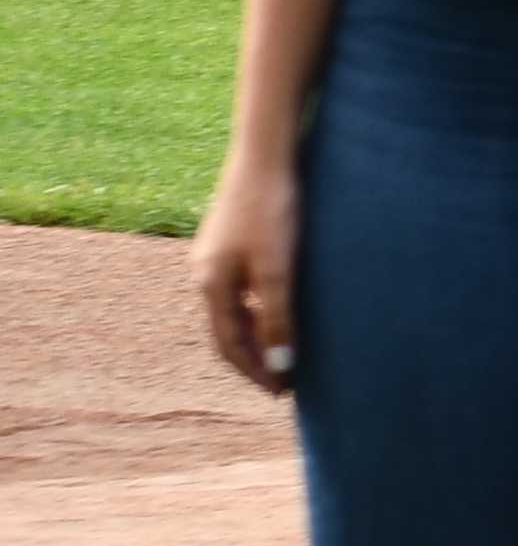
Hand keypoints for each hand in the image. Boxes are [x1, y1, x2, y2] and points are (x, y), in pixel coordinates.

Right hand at [196, 156, 299, 392]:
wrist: (265, 154)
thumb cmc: (272, 210)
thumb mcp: (278, 269)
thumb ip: (278, 317)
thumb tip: (281, 364)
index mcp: (210, 284)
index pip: (228, 344)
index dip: (255, 370)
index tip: (282, 391)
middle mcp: (205, 272)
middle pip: (227, 329)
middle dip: (253, 358)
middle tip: (283, 380)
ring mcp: (216, 254)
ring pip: (234, 308)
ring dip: (257, 333)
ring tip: (285, 351)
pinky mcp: (233, 238)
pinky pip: (242, 286)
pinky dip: (259, 307)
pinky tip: (281, 308)